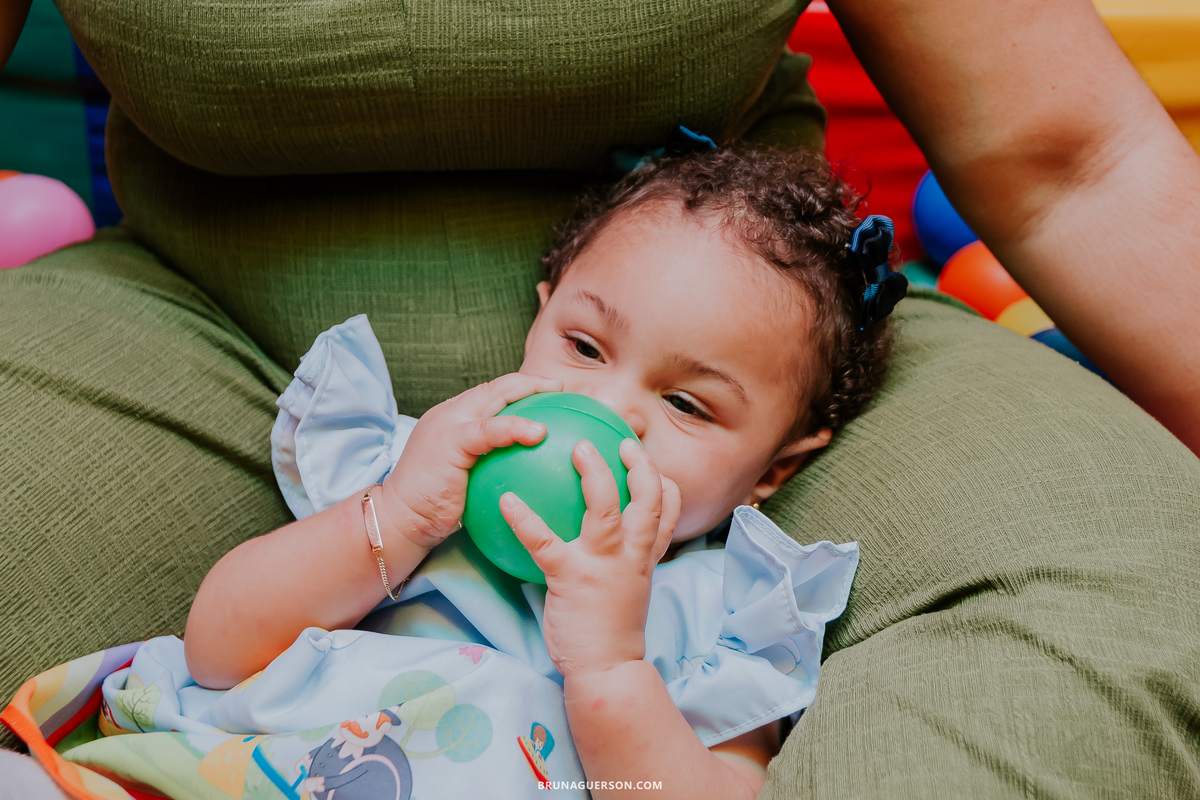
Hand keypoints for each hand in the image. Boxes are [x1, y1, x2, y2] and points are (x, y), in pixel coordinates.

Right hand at [379, 373, 561, 547]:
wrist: (399, 518)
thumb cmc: (432, 506)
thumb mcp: (463, 478)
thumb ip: (485, 464)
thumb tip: (521, 470)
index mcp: (453, 419)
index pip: (490, 395)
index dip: (519, 390)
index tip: (548, 394)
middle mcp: (451, 413)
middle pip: (496, 387)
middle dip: (530, 382)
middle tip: (559, 386)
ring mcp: (449, 423)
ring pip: (495, 395)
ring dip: (529, 390)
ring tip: (556, 392)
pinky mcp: (451, 440)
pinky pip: (490, 428)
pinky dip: (517, 427)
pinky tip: (540, 432)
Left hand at [500, 438, 680, 676]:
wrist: (606, 670)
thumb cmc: (611, 630)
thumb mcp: (629, 589)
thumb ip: (623, 561)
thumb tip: (603, 540)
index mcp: (645, 556)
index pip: (667, 510)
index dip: (663, 480)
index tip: (647, 461)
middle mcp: (631, 554)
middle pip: (649, 498)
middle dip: (638, 464)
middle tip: (621, 440)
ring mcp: (603, 564)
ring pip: (607, 508)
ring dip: (594, 474)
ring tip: (578, 448)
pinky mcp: (571, 577)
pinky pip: (544, 540)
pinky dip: (524, 518)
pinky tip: (506, 500)